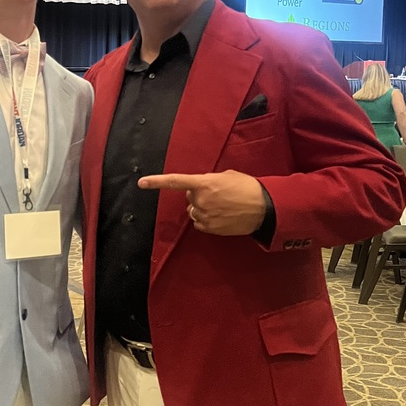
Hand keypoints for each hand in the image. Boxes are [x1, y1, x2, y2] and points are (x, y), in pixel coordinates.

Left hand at [139, 170, 266, 234]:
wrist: (264, 208)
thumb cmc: (248, 187)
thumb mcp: (227, 176)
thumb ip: (209, 181)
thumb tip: (201, 188)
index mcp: (204, 183)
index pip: (175, 182)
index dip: (157, 182)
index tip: (142, 183)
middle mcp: (201, 200)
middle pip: (189, 198)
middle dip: (199, 196)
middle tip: (218, 194)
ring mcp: (205, 216)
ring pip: (194, 211)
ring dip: (203, 208)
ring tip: (223, 206)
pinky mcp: (210, 228)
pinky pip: (200, 223)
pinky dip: (207, 220)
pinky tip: (222, 216)